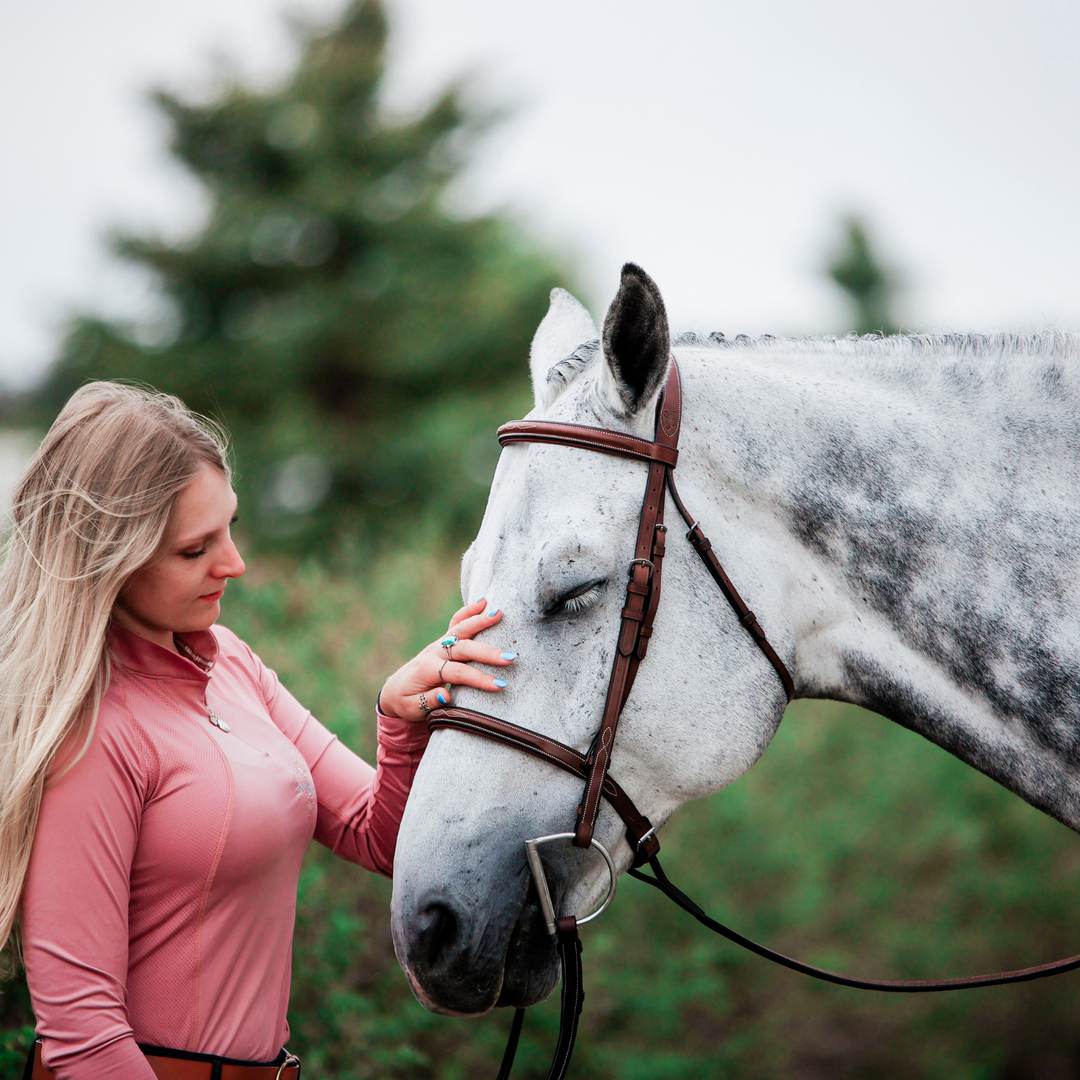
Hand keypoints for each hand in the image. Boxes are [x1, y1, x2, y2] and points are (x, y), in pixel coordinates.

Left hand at [379, 599, 516, 722]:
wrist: (395, 689)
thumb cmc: (407, 702)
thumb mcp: (412, 709)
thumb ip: (428, 702)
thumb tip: (445, 695)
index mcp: (427, 670)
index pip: (457, 673)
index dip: (479, 678)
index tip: (500, 685)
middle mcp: (434, 653)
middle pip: (463, 648)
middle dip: (487, 652)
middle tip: (510, 657)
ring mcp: (439, 643)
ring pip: (460, 629)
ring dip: (480, 621)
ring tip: (499, 613)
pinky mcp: (443, 640)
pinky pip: (455, 623)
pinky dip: (467, 611)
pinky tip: (482, 602)